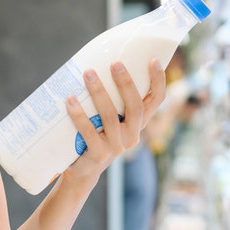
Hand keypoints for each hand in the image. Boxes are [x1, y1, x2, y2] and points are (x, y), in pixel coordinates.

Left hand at [63, 59, 167, 181]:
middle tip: (114, 63)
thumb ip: (109, 96)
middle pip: (135, 107)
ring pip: (110, 116)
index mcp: (138, 123)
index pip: (156, 100)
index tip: (153, 60)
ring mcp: (116, 146)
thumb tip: (95, 60)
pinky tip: (70, 100)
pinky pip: (89, 132)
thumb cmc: (94, 133)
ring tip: (87, 73)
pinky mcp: (98, 155)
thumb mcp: (107, 116)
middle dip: (126, 83)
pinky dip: (79, 115)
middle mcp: (132, 135)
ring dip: (99, 92)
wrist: (81, 170)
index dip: (158, 81)